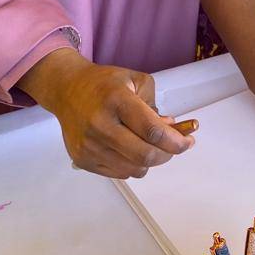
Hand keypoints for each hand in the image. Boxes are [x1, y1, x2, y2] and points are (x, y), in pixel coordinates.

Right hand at [17, 48, 194, 178]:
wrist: (66, 89)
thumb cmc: (105, 84)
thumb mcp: (136, 81)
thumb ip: (156, 106)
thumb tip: (171, 131)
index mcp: (116, 100)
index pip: (152, 130)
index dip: (175, 141)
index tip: (187, 142)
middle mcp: (100, 125)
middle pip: (145, 155)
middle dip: (167, 154)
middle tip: (174, 146)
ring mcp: (89, 145)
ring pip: (134, 169)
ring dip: (151, 161)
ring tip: (150, 144)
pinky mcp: (82, 159)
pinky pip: (119, 173)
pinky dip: (133, 165)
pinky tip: (131, 149)